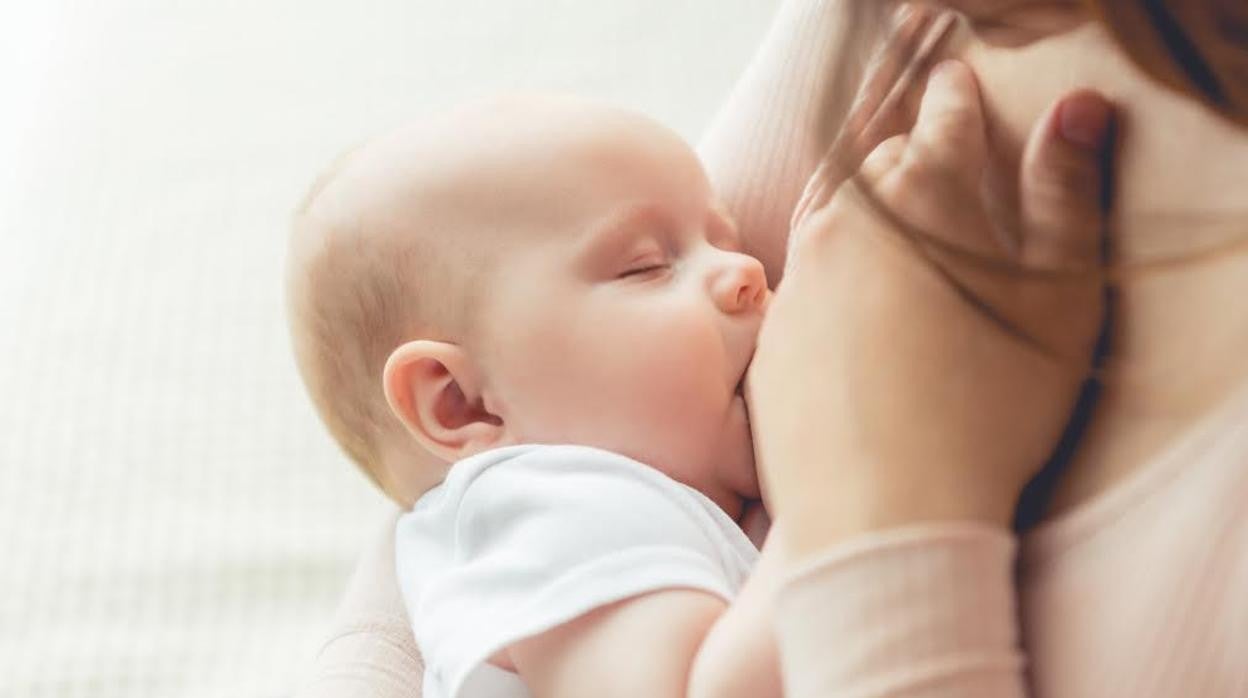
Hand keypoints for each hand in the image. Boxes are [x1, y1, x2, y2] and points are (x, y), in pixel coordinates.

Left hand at [746, 60, 1114, 559]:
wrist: (883, 514)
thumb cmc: (991, 413)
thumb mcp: (1062, 304)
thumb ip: (1066, 198)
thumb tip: (1074, 112)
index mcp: (926, 197)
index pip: (947, 117)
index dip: (961, 103)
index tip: (961, 95)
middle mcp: (846, 222)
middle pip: (884, 165)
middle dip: (915, 161)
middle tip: (940, 175)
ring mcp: (798, 278)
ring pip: (835, 218)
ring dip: (867, 217)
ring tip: (898, 240)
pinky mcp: (771, 333)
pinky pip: (804, 284)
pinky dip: (834, 282)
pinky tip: (861, 319)